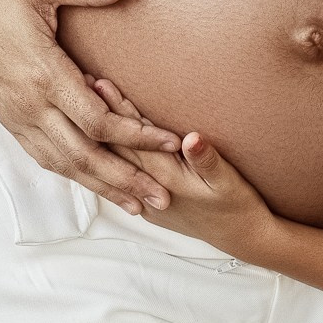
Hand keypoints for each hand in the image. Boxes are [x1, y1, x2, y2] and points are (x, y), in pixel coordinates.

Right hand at [0, 0, 180, 216]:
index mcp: (44, 74)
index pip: (98, 120)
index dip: (137, 136)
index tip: (171, 143)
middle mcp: (31, 105)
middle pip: (85, 156)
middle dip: (127, 179)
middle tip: (163, 199)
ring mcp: (17, 116)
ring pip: (64, 164)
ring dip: (102, 186)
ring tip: (135, 205)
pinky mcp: (8, 119)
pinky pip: (43, 156)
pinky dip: (72, 174)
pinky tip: (91, 183)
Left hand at [93, 77, 272, 257]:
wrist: (241, 238)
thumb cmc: (238, 205)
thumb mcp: (230, 182)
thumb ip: (208, 160)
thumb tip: (192, 138)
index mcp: (167, 179)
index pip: (136, 138)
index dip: (118, 110)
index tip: (102, 84)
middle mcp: (149, 189)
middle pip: (118, 147)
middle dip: (99, 117)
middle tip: (81, 85)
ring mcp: (146, 198)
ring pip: (117, 161)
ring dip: (100, 133)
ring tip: (84, 107)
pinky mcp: (149, 203)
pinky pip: (123, 174)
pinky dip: (110, 154)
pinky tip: (99, 141)